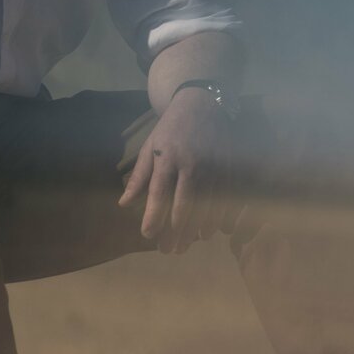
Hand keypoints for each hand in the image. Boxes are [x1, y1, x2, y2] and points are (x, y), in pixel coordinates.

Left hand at [118, 90, 233, 253]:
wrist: (203, 103)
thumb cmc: (171, 128)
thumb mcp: (149, 147)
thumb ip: (139, 177)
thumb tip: (124, 204)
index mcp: (167, 157)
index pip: (159, 193)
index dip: (153, 217)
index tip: (148, 235)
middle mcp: (191, 163)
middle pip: (184, 205)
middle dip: (176, 232)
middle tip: (169, 250)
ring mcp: (213, 166)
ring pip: (207, 205)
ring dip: (197, 230)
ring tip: (187, 245)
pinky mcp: (230, 167)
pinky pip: (226, 198)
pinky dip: (219, 218)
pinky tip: (211, 232)